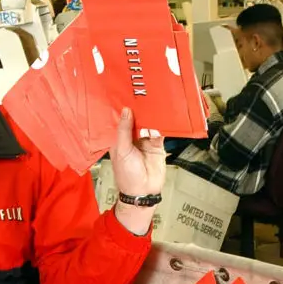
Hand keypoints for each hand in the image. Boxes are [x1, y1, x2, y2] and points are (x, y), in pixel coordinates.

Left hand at [109, 107, 164, 236]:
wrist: (143, 191)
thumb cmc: (127, 174)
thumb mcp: (122, 150)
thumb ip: (124, 130)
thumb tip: (126, 111)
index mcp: (119, 139)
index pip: (122, 120)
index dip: (124, 109)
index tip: (126, 94)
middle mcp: (132, 138)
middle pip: (137, 119)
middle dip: (140, 109)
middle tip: (143, 92)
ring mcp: (145, 141)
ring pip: (149, 123)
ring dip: (152, 115)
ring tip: (154, 101)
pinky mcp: (157, 145)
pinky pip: (160, 131)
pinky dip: (162, 124)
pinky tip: (163, 116)